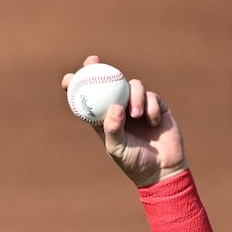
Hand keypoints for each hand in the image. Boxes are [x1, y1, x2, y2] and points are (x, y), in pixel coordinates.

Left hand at [63, 56, 184, 187]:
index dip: (78, 87)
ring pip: (133, 86)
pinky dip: (151, 107)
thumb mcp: (117, 149)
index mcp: (104, 120)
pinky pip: (152, 96)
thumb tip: (114, 107)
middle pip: (109, 83)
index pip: (89, 100)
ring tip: (136, 115)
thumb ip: (113, 129)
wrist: (162, 169)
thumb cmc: (134, 162)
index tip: (69, 78)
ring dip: (134, 96)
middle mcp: (120, 110)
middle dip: (99, 69)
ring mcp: (139, 106)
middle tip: (93, 62)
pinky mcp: (157, 107)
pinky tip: (152, 122)